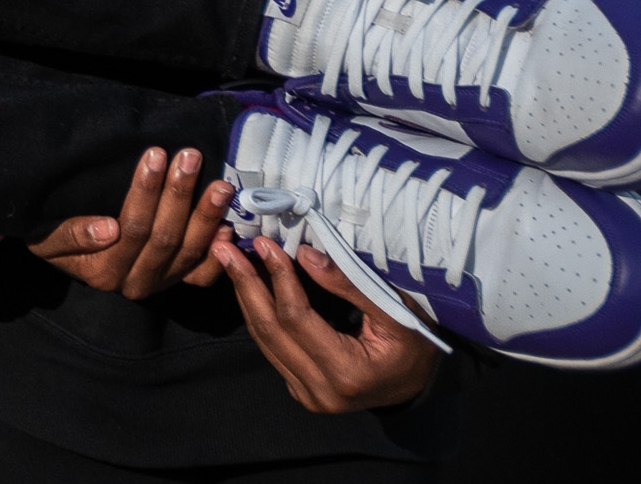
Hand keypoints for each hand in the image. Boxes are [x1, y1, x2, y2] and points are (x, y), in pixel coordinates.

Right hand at [24, 147, 234, 299]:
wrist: (62, 255)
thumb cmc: (51, 236)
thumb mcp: (46, 236)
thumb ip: (71, 235)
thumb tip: (107, 229)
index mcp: (104, 273)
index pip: (132, 228)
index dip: (146, 192)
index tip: (155, 155)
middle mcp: (136, 283)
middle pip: (165, 237)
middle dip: (179, 194)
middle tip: (190, 157)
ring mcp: (160, 283)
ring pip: (188, 252)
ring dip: (205, 216)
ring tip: (219, 183)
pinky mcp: (177, 281)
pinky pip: (203, 274)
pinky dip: (218, 253)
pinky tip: (226, 227)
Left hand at [218, 233, 443, 411]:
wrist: (416, 387)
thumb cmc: (413, 346)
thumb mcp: (395, 311)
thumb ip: (350, 284)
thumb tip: (305, 254)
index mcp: (346, 373)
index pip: (296, 318)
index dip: (278, 278)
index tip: (263, 244)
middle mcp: (320, 391)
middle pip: (270, 330)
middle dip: (245, 283)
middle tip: (223, 247)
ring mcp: (306, 395)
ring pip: (263, 339)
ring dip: (245, 296)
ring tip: (228, 259)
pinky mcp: (299, 390)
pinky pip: (270, 348)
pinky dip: (258, 313)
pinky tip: (247, 285)